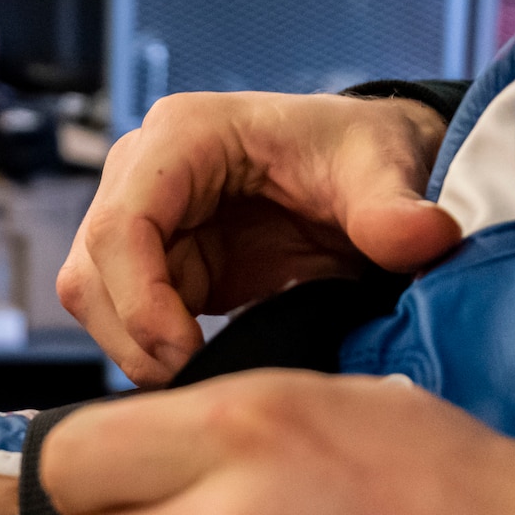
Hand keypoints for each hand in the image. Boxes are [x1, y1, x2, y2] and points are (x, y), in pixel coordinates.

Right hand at [58, 92, 459, 385]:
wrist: (368, 169)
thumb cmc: (362, 152)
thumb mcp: (383, 170)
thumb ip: (394, 209)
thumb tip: (424, 237)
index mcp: (184, 135)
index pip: (119, 228)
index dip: (140, 303)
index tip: (188, 354)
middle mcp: (143, 170)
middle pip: (90, 271)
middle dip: (136, 336)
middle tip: (200, 379)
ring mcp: (141, 217)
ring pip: (93, 300)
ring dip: (138, 348)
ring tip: (206, 373)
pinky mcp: (153, 261)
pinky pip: (123, 317)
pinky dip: (153, 351)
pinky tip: (206, 365)